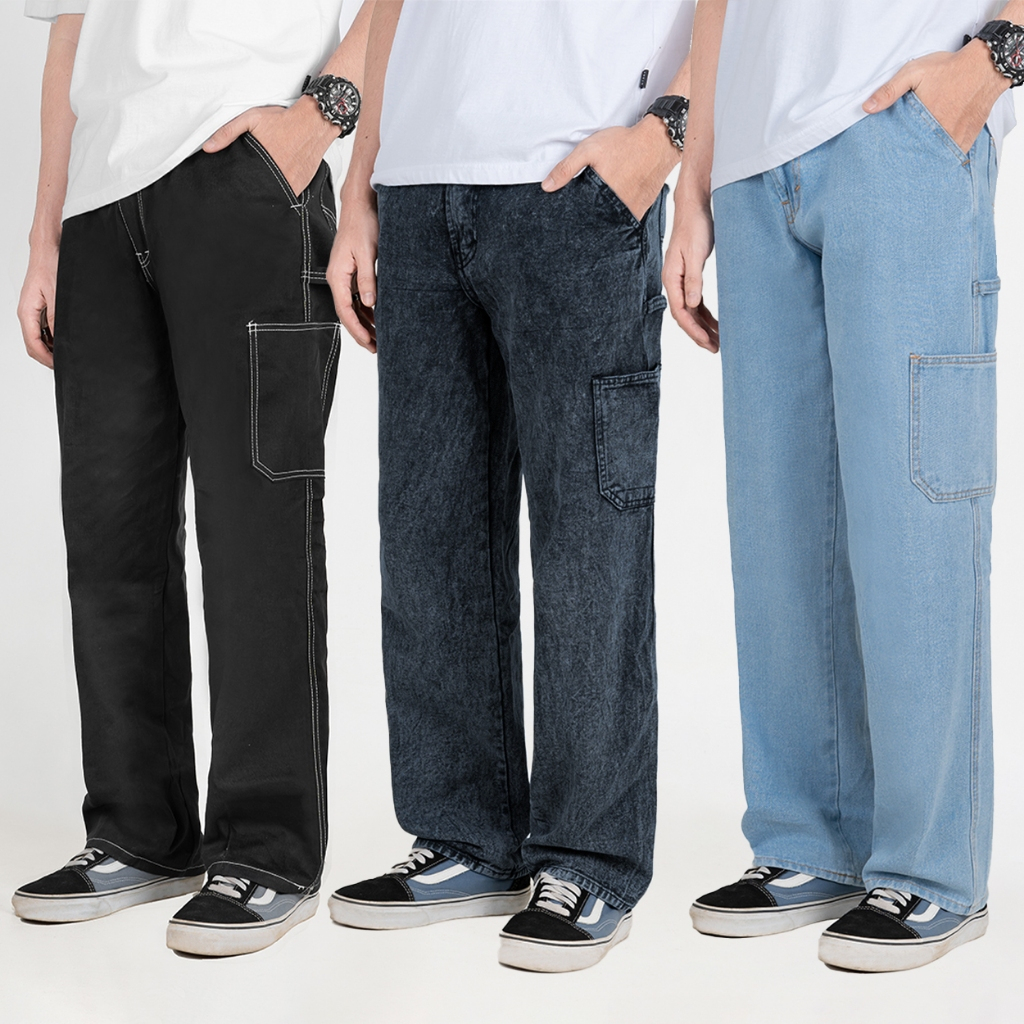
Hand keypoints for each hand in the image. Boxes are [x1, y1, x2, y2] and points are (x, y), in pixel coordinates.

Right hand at [17, 240, 58, 368]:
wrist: (47, 250)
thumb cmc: (49, 266)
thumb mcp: (57, 295)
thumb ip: (56, 319)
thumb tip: (60, 338)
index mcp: (27, 312)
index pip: (32, 344)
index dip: (46, 358)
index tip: (59, 365)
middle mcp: (27, 314)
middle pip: (33, 344)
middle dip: (47, 356)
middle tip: (65, 363)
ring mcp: (32, 312)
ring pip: (38, 338)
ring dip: (50, 348)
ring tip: (66, 353)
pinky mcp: (39, 308)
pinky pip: (43, 329)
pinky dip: (52, 337)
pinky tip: (64, 339)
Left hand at [203, 97, 338, 195]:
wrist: (315, 122)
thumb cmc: (284, 119)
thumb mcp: (251, 119)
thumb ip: (227, 132)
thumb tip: (208, 147)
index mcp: (263, 163)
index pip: (245, 184)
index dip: (239, 187)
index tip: (236, 186)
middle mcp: (279, 176)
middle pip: (260, 192)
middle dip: (253, 190)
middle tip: (249, 184)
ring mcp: (292, 182)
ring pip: (275, 196)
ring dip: (268, 192)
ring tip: (263, 183)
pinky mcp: (302, 184)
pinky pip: (289, 195)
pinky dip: (283, 191)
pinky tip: (278, 181)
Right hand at [327, 183, 378, 352]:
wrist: (361, 205)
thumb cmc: (363, 224)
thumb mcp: (368, 253)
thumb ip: (367, 279)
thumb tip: (369, 303)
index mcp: (337, 275)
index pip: (345, 310)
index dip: (357, 329)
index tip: (369, 343)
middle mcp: (338, 278)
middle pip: (348, 313)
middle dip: (362, 332)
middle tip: (377, 349)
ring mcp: (345, 276)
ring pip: (354, 307)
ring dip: (366, 323)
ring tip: (380, 339)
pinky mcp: (353, 273)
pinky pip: (358, 297)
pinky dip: (368, 310)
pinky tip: (379, 319)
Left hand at [541, 116, 680, 221]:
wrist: (659, 141)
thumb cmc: (625, 144)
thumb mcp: (589, 149)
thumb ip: (567, 168)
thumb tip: (547, 186)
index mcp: (602, 198)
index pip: (582, 217)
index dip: (574, 218)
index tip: (567, 222)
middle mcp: (618, 209)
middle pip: (597, 222)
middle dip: (588, 221)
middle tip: (582, 218)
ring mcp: (632, 211)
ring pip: (611, 222)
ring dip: (603, 218)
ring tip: (597, 211)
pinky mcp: (642, 209)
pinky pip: (626, 219)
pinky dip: (617, 215)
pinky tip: (612, 206)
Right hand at [664, 183, 718, 352]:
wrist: (695, 206)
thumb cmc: (695, 226)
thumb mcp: (695, 253)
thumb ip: (693, 280)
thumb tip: (691, 305)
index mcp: (671, 279)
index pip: (680, 313)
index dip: (693, 331)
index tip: (708, 343)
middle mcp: (674, 283)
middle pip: (685, 317)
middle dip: (699, 334)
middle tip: (716, 348)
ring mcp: (682, 281)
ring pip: (691, 312)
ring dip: (703, 327)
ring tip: (719, 340)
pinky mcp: (691, 276)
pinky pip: (696, 303)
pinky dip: (705, 315)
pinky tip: (717, 323)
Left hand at [863, 39, 1010, 153]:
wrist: (987, 66)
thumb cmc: (950, 68)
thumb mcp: (914, 72)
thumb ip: (890, 90)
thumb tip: (867, 108)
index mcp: (925, 122)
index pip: (902, 147)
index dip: (892, 155)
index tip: (884, 161)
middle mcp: (941, 135)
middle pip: (918, 156)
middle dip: (907, 160)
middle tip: (896, 167)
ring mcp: (955, 140)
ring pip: (934, 159)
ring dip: (923, 160)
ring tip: (912, 164)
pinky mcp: (966, 140)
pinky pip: (950, 157)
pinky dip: (940, 158)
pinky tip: (931, 158)